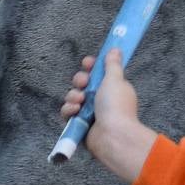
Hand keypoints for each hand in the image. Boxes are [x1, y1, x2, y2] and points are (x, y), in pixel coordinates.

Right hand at [61, 50, 155, 181]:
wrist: (113, 136)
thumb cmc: (117, 106)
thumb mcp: (115, 79)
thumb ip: (112, 64)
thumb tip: (116, 49)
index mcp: (112, 87)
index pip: (98, 73)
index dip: (91, 67)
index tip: (88, 63)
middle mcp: (102, 99)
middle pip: (83, 83)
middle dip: (80, 80)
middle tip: (84, 83)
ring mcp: (90, 112)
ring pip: (73, 97)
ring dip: (73, 96)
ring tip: (80, 101)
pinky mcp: (80, 124)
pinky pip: (68, 113)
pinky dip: (69, 111)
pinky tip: (75, 111)